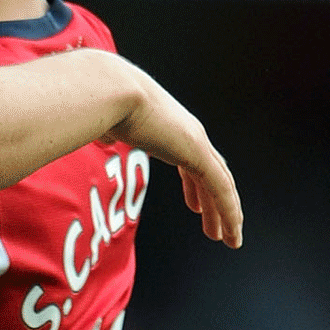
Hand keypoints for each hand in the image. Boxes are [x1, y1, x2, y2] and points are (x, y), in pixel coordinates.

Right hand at [111, 64, 243, 247]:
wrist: (110, 90)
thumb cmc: (100, 102)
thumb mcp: (104, 121)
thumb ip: (106, 129)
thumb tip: (98, 134)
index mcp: (168, 127)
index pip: (192, 161)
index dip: (196, 186)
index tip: (197, 206)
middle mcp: (187, 132)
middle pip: (211, 174)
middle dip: (215, 203)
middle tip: (217, 228)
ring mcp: (195, 141)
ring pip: (221, 185)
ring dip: (227, 214)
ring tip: (229, 239)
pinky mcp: (198, 152)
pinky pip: (220, 189)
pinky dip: (229, 212)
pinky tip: (231, 232)